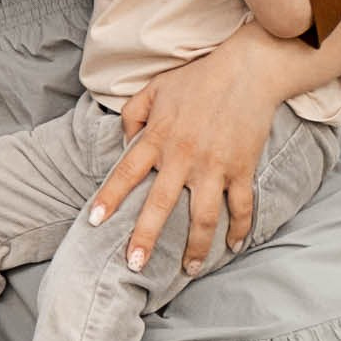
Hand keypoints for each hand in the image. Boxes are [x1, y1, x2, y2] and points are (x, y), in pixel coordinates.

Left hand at [85, 27, 287, 270]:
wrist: (247, 70)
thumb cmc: (199, 78)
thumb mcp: (155, 88)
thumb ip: (133, 113)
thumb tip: (124, 142)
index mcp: (159, 137)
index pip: (127, 172)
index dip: (108, 198)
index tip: (94, 222)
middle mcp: (183, 156)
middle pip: (160, 205)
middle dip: (145, 238)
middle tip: (134, 265)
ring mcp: (215, 166)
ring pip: (203, 218)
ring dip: (197, 248)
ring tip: (189, 269)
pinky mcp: (242, 169)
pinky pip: (241, 208)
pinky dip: (240, 230)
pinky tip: (234, 247)